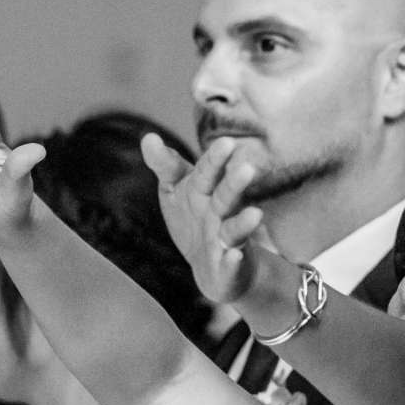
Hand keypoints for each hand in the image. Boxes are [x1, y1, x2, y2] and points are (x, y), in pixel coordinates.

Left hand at [142, 136, 277, 308]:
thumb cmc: (193, 217)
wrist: (212, 265)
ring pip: (235, 230)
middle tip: (247, 169)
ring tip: (256, 214)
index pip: (208, 172)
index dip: (215, 160)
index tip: (226, 143)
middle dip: (235, 185)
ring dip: (243, 223)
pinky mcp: (229, 267)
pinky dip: (233, 262)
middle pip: (225, 197)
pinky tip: (235, 256)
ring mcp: (226, 240)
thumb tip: (148, 137)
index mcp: (205, 190)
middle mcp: (220, 212)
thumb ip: (165, 165)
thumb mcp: (175, 190)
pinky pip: (231, 265)